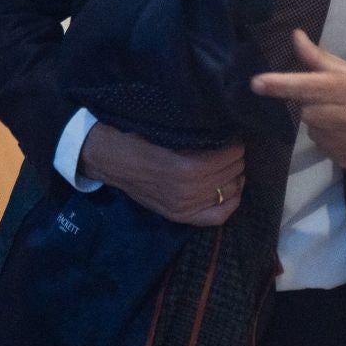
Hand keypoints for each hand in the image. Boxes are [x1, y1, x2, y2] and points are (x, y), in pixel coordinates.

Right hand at [78, 123, 242, 226]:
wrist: (110, 159)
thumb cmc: (138, 136)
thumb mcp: (169, 129)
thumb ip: (198, 133)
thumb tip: (227, 128)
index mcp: (186, 167)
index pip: (229, 155)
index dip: (235, 142)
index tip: (232, 134)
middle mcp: (188, 191)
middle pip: (231, 172)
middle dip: (235, 157)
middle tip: (231, 146)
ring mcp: (184, 207)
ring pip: (229, 192)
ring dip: (234, 175)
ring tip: (230, 163)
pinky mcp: (179, 216)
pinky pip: (218, 216)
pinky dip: (231, 202)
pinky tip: (232, 188)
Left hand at [250, 31, 345, 177]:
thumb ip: (326, 61)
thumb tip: (296, 37)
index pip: (309, 85)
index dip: (280, 85)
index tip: (256, 84)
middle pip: (307, 112)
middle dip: (314, 106)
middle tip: (337, 103)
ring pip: (315, 133)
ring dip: (324, 126)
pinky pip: (328, 152)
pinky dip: (335, 143)